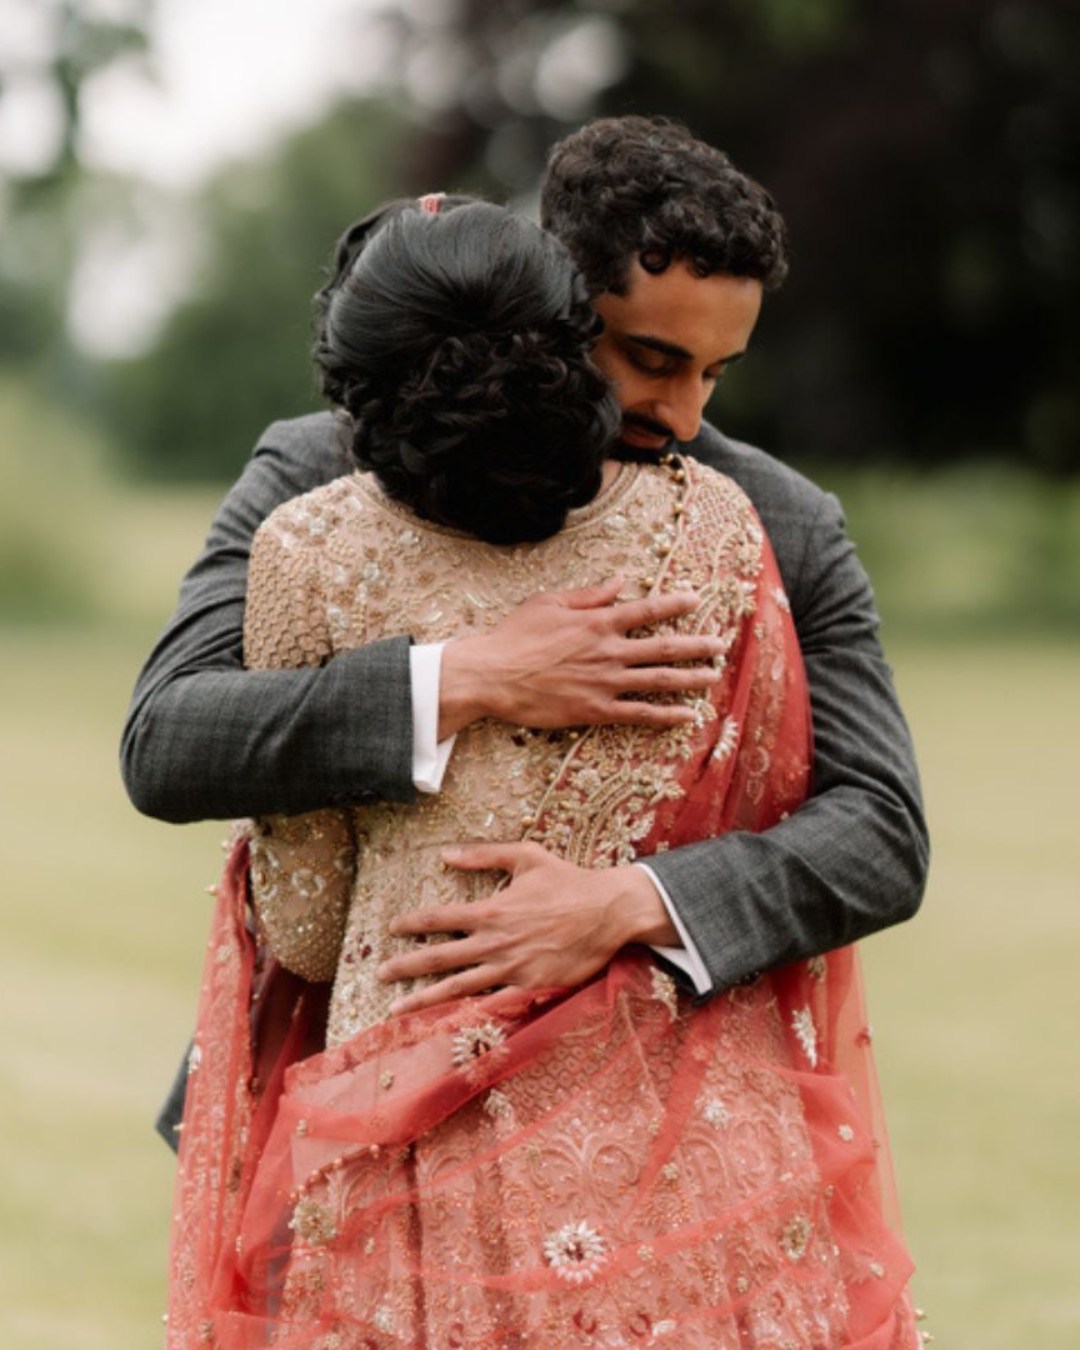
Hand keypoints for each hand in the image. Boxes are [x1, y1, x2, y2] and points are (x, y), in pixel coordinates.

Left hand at [378, 841, 677, 1014]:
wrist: (608, 911)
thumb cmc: (568, 880)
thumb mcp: (526, 855)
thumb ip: (484, 855)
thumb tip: (445, 853)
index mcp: (491, 910)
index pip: (439, 918)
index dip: (412, 923)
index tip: (392, 928)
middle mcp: (495, 942)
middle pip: (440, 957)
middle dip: (406, 965)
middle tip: (380, 972)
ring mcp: (511, 968)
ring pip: (458, 987)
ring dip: (424, 998)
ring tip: (397, 1008)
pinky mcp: (530, 987)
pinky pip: (493, 1005)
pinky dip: (468, 1017)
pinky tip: (448, 1026)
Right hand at [437, 577, 723, 738]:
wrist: (492, 675)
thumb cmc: (515, 636)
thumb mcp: (550, 602)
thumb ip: (589, 593)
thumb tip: (621, 581)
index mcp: (598, 621)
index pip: (647, 609)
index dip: (676, 603)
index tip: (698, 599)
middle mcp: (608, 651)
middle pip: (664, 647)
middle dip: (697, 645)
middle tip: (721, 645)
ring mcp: (605, 682)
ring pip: (659, 680)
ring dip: (691, 678)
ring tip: (714, 678)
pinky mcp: (595, 710)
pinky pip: (639, 714)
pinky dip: (666, 714)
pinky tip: (688, 715)